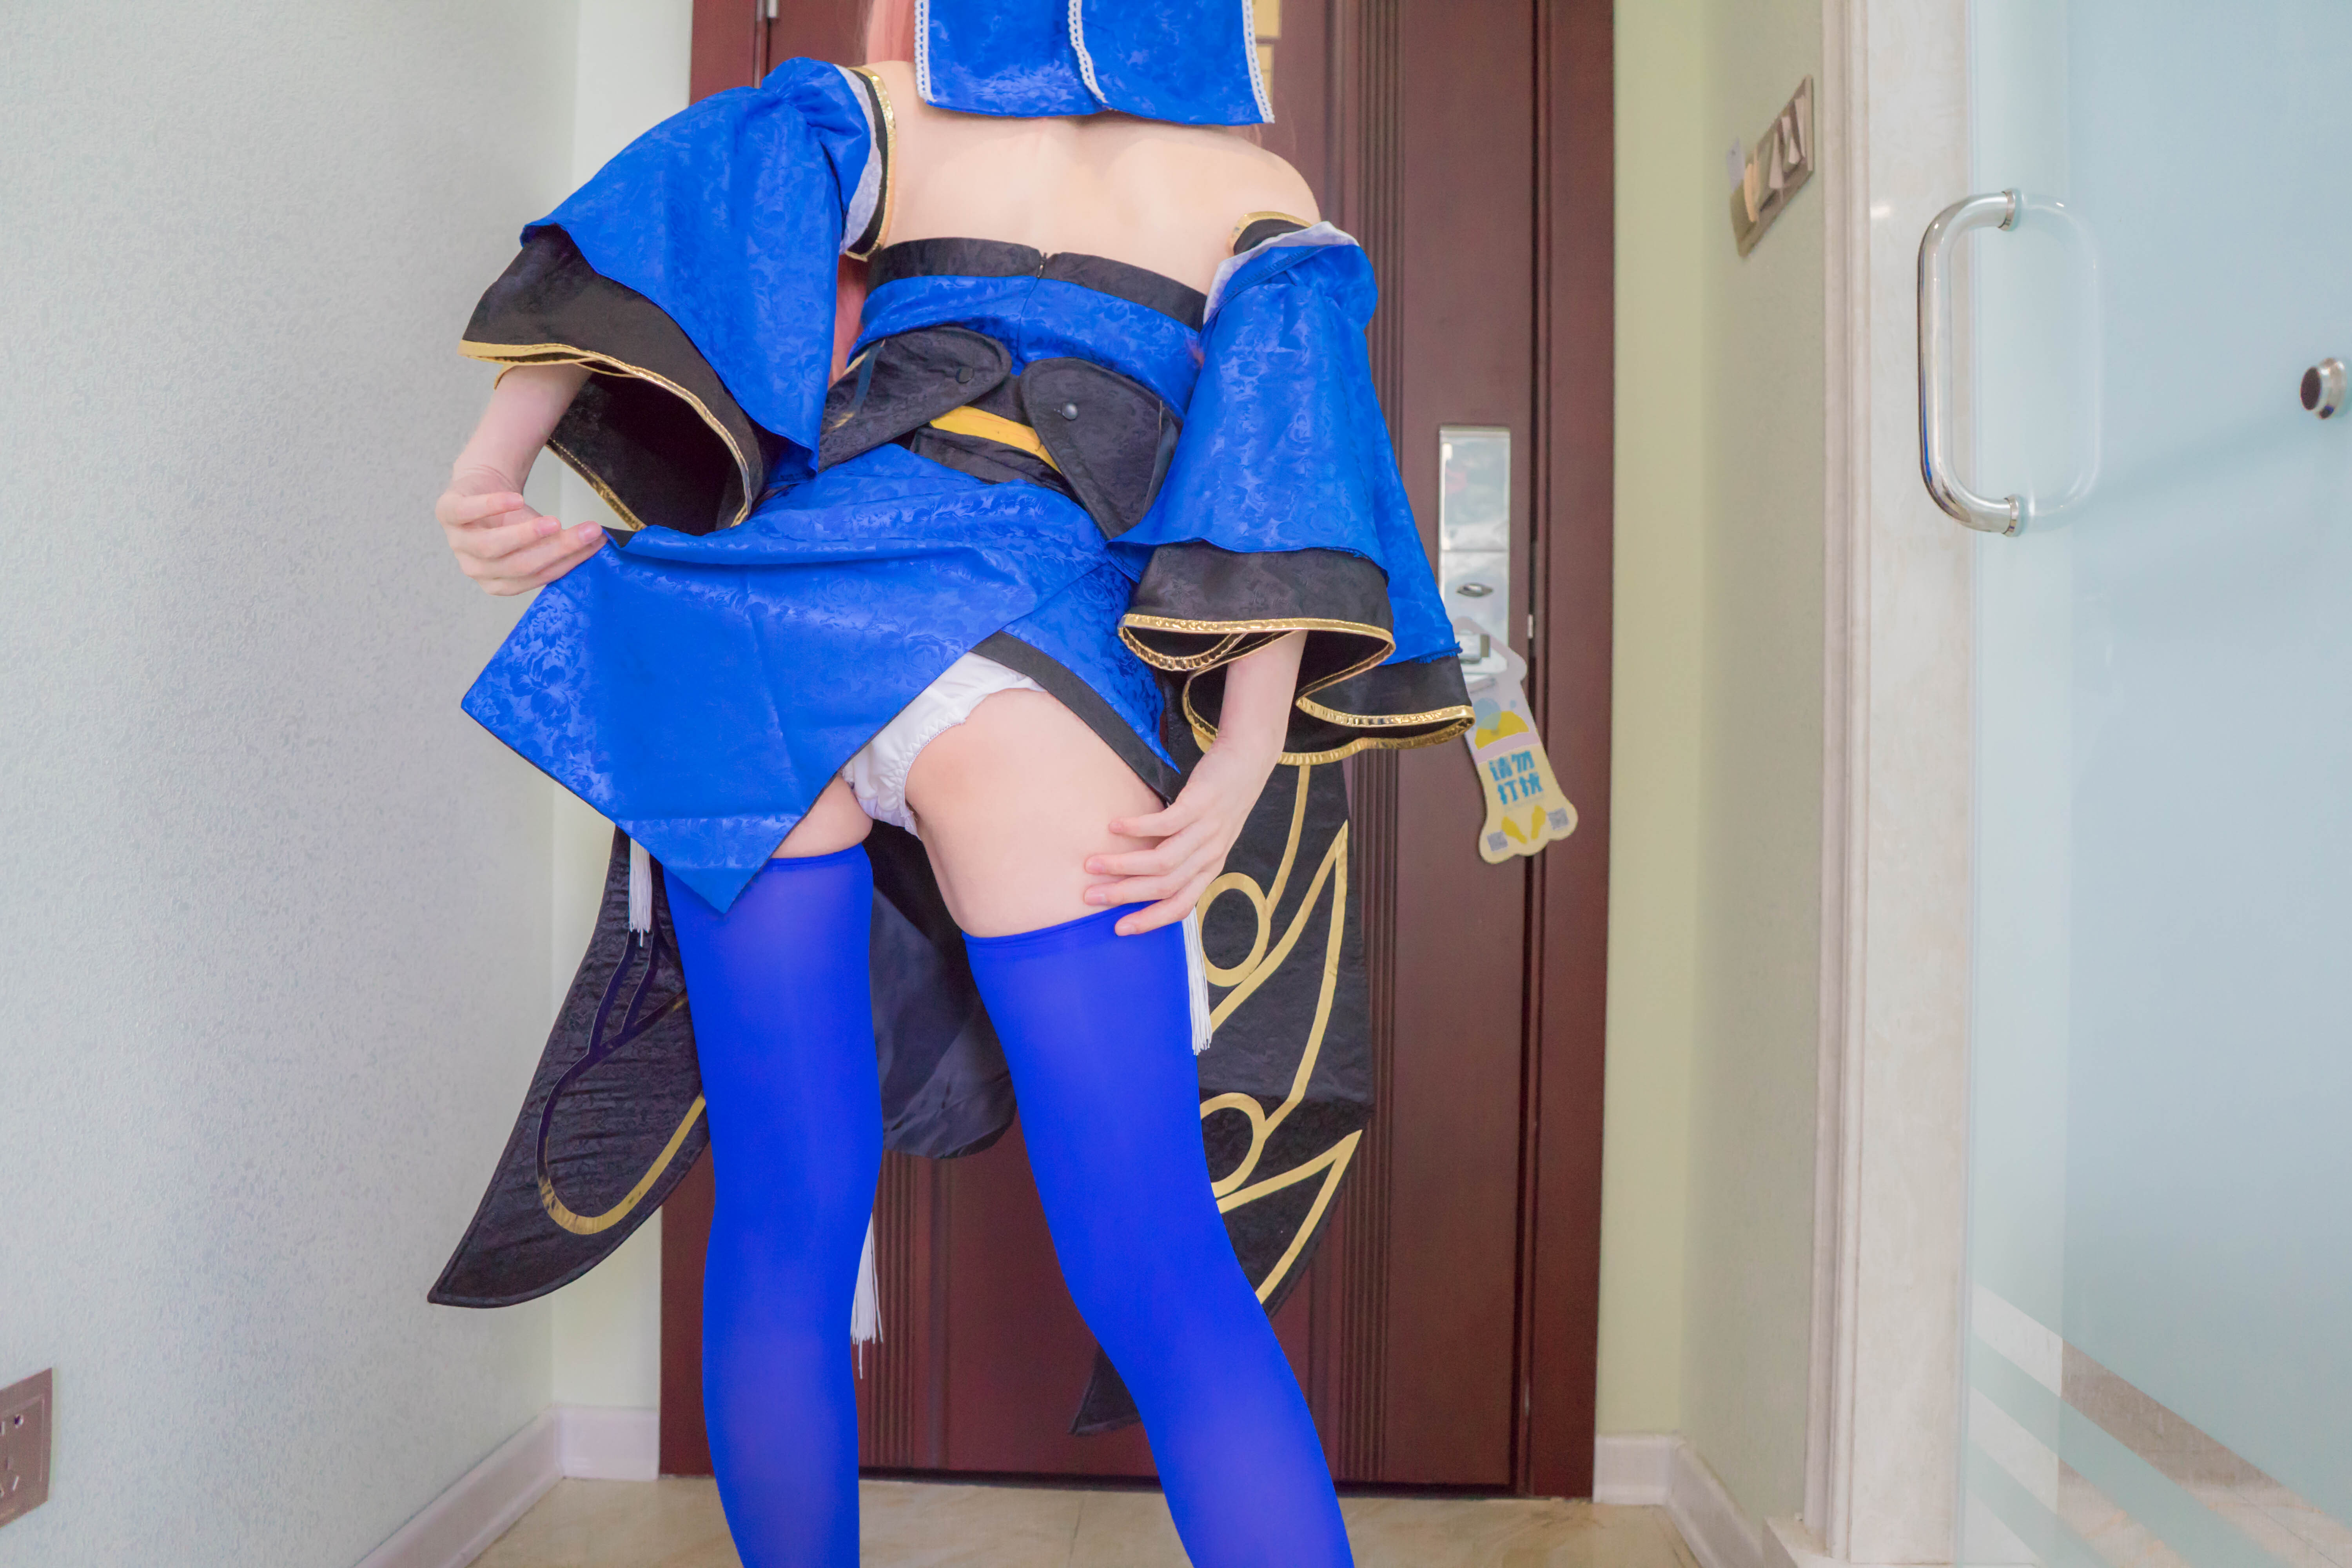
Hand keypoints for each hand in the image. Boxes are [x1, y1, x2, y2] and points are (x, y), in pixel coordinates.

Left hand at [436, 465, 604, 596]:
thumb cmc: (512, 520)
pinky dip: (491, 507)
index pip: (537, 576)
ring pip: (491, 547)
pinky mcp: (447, 513)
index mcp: (499, 583)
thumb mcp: (537, 538)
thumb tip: (600, 543)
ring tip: (554, 522)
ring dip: (525, 535)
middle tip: (587, 532)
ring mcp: (458, 542)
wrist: (483, 487)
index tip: (597, 543)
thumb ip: (561, 546)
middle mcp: (476, 569)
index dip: (568, 561)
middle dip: (555, 550)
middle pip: (518, 565)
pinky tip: (516, 499)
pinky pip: (467, 513)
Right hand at [1081, 630, 1306, 935]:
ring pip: (1162, 860)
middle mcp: (1210, 854)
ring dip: (1123, 865)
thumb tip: (1140, 876)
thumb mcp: (1207, 839)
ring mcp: (1207, 830)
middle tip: (1091, 897)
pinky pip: (1165, 822)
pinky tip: (1114, 825)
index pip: (1180, 906)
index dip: (1150, 920)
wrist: (1248, 763)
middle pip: (1164, 886)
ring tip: (1092, 863)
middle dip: (1125, 895)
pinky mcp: (1200, 803)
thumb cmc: (1220, 803)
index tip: (1118, 929)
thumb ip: (1182, 858)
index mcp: (1210, 868)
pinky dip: (1137, 827)